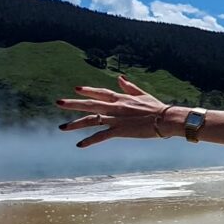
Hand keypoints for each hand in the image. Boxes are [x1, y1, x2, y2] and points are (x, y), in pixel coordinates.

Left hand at [56, 76, 185, 147]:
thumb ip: (129, 87)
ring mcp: (116, 119)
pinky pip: (101, 136)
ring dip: (75, 123)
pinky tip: (79, 145)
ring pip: (91, 120)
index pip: (100, 93)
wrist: (165, 118)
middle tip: (58, 102)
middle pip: (89, 104)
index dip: (88, 91)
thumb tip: (119, 78)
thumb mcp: (142, 94)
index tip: (76, 89)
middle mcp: (115, 107)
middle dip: (72, 104)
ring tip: (61, 127)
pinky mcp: (120, 131)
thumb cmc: (157, 107)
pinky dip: (90, 141)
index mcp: (120, 98)